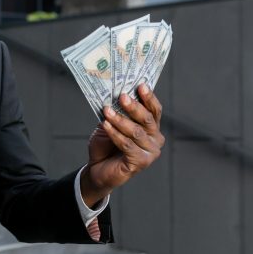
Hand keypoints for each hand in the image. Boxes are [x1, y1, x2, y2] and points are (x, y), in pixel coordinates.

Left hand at [80, 83, 164, 207]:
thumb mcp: (111, 123)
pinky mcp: (141, 162)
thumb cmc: (106, 144)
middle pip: (148, 119)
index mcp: (151, 127)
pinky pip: (127, 145)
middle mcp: (155, 139)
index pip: (154, 110)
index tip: (140, 85)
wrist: (97, 168)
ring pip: (136, 132)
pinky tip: (105, 125)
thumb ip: (117, 111)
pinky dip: (115, 133)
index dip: (149, 97)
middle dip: (134, 107)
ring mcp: (150, 152)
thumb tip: (115, 93)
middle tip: (122, 96)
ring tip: (106, 111)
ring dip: (120, 120)